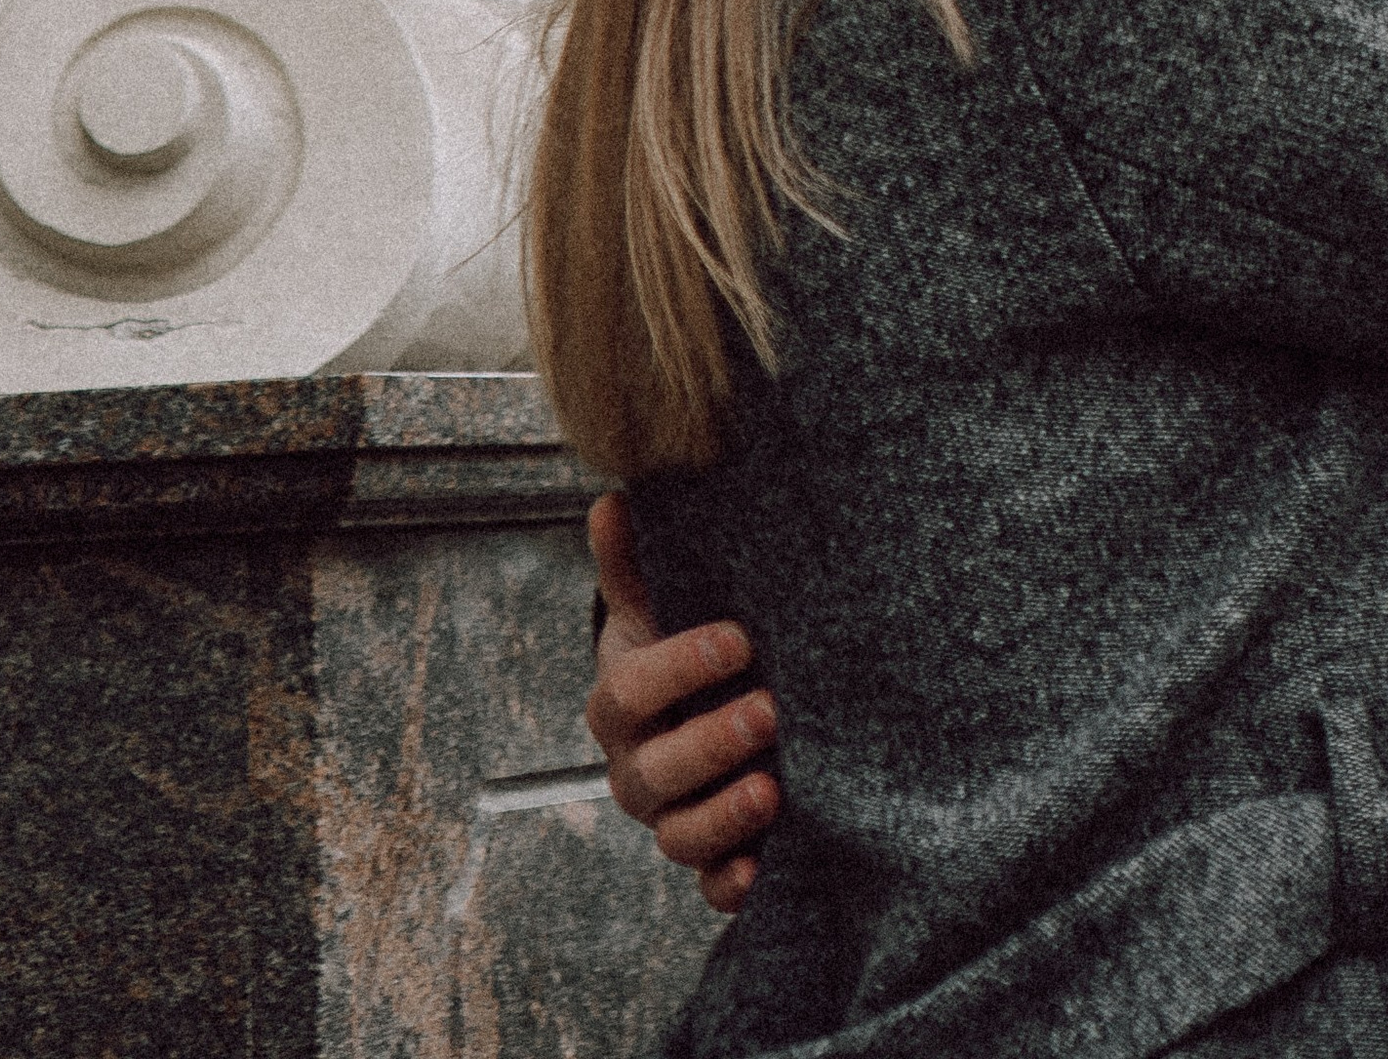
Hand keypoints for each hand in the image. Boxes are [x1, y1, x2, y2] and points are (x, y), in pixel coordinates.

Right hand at [585, 490, 777, 909]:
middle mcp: (636, 769)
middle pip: (651, 774)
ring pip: (678, 837)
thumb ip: (635, 561)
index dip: (679, 667)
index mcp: (618, 704)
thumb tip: (612, 499)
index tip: (740, 638)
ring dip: (723, 816)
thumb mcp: (659, 603)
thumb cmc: (682, 646)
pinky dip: (729, 886)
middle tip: (771, 709)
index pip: (629, 692)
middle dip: (710, 743)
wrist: (707, 704)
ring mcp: (670, 818)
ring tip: (775, 788)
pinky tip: (760, 869)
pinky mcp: (711, 858)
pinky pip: (708, 889)